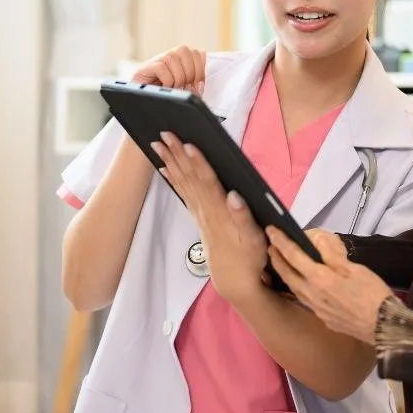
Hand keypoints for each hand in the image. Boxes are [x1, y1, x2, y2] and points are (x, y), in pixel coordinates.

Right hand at [132, 45, 206, 95]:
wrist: (146, 99)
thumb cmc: (168, 93)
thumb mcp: (186, 86)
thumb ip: (196, 78)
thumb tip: (202, 69)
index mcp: (182, 57)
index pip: (197, 53)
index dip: (200, 71)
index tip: (196, 85)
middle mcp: (171, 54)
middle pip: (187, 52)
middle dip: (189, 74)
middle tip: (184, 87)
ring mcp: (158, 59)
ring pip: (173, 59)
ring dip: (177, 78)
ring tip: (173, 87)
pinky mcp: (147, 67)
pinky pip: (162, 68)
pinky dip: (167, 80)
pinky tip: (164, 86)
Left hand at [151, 132, 269, 302]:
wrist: (235, 279)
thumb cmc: (249, 256)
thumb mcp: (254, 239)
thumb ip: (243, 217)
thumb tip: (234, 195)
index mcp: (220, 212)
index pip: (207, 182)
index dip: (198, 163)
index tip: (188, 144)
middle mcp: (206, 210)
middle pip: (190, 177)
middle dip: (177, 154)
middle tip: (165, 134)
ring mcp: (199, 212)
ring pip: (183, 182)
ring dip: (170, 162)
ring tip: (158, 144)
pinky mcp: (198, 216)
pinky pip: (182, 192)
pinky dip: (172, 178)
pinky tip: (164, 167)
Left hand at [266, 227, 392, 344]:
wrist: (383, 326)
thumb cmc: (372, 293)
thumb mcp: (354, 268)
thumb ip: (332, 254)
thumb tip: (315, 239)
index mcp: (320, 279)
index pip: (293, 256)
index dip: (281, 241)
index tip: (270, 230)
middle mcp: (312, 295)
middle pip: (287, 274)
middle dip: (276, 259)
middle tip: (271, 247)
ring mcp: (316, 309)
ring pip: (293, 288)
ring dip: (284, 274)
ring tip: (281, 264)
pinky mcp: (323, 318)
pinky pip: (304, 299)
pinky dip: (297, 287)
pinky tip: (302, 285)